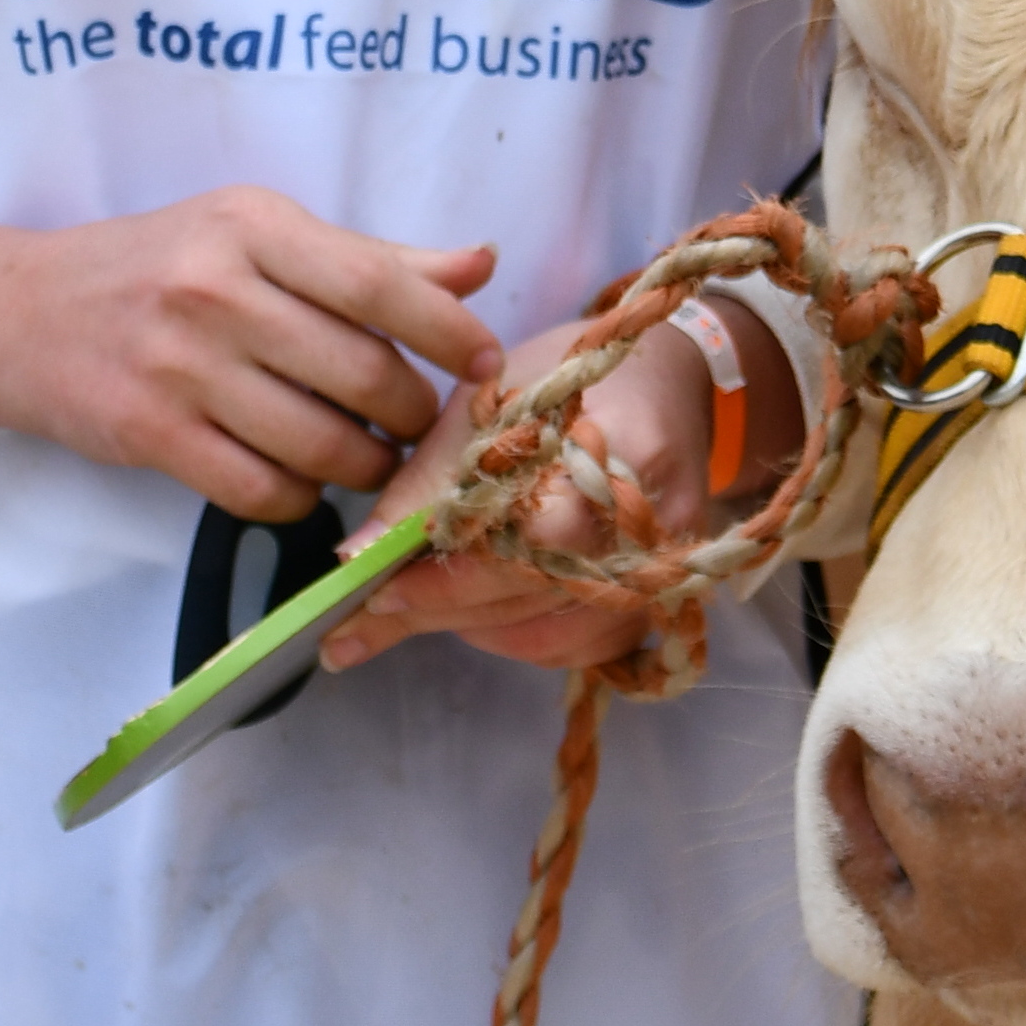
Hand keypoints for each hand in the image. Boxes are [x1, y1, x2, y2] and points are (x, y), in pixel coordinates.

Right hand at [0, 190, 502, 519]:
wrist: (21, 314)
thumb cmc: (160, 264)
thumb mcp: (256, 233)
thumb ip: (370, 257)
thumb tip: (480, 265)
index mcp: (255, 227)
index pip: (381, 283)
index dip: (449, 331)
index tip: (486, 363)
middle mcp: (218, 291)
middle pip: (361, 372)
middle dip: (414, 413)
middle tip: (423, 424)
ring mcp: (179, 367)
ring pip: (320, 442)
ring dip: (366, 463)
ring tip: (372, 455)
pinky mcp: (149, 436)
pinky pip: (262, 489)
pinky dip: (302, 497)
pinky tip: (305, 479)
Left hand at [322, 294, 801, 673]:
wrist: (667, 383)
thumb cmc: (570, 374)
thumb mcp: (491, 396)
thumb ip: (430, 478)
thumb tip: (358, 556)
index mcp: (623, 445)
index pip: (536, 539)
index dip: (455, 575)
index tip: (377, 590)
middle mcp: (656, 520)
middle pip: (536, 596)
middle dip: (441, 610)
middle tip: (360, 624)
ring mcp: (666, 571)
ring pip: (552, 636)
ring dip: (472, 630)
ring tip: (412, 609)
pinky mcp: (661, 602)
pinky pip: (578, 651)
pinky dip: (517, 639)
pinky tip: (477, 613)